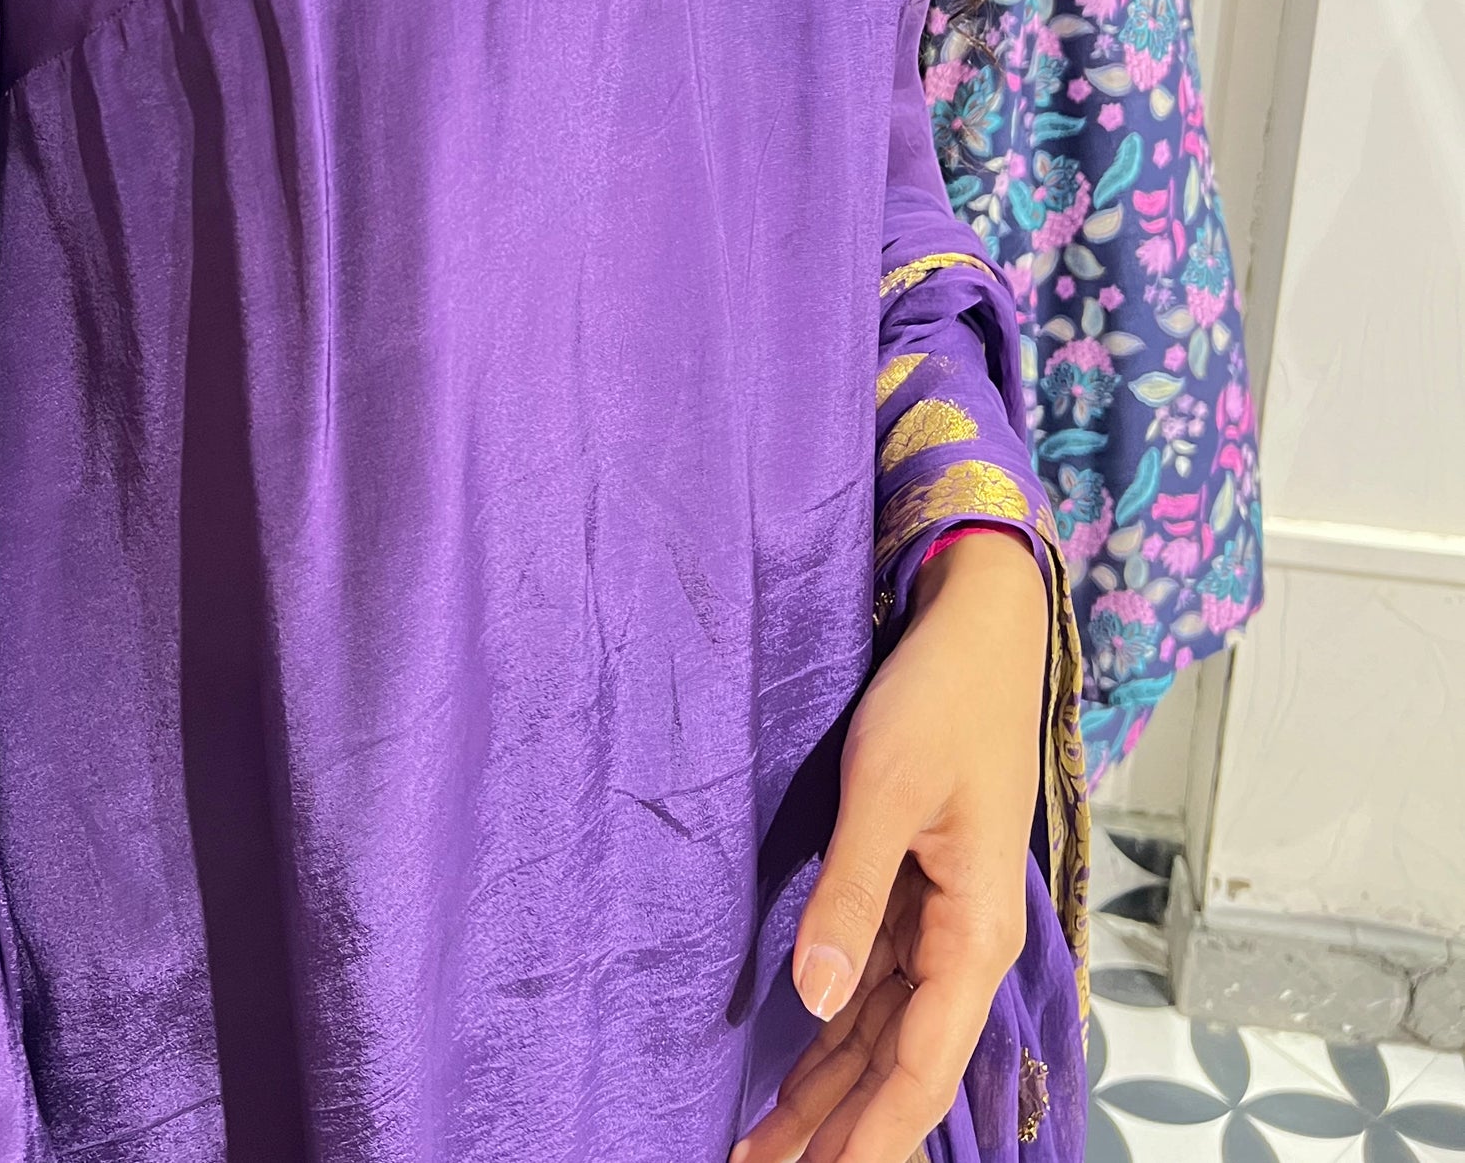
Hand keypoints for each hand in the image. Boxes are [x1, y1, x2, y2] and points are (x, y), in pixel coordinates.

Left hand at [731, 529, 1049, 1162]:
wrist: (978, 630)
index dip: (871, 1137)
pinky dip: (835, 1032)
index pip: (919, 1068)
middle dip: (838, 1131)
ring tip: (763, 1144)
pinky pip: (873, 984)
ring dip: (829, 1092)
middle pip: (898, 1066)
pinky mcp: (914, 891)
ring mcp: (939, 920)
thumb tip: (813, 998)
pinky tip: (797, 1066)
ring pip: (881, 1032)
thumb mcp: (886, 792)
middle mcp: (963, 942)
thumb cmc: (941, 699)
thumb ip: (848, 896)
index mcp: (973, 932)